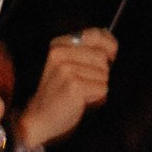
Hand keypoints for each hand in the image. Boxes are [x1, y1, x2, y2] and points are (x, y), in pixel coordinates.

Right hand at [16, 26, 115, 148]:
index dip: (109, 47)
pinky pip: (103, 89)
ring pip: (104, 75)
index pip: (96, 34)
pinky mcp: (74, 85)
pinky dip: (96, 98)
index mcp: (59, 44)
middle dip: (101, 74)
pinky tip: (80, 100)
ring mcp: (66, 68)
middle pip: (103, 58)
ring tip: (80, 93)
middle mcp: (60, 53)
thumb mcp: (70, 65)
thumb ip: (89, 51)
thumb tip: (112, 41)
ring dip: (98, 87)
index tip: (109, 57)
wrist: (40, 118)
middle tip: (83, 84)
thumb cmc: (60, 92)